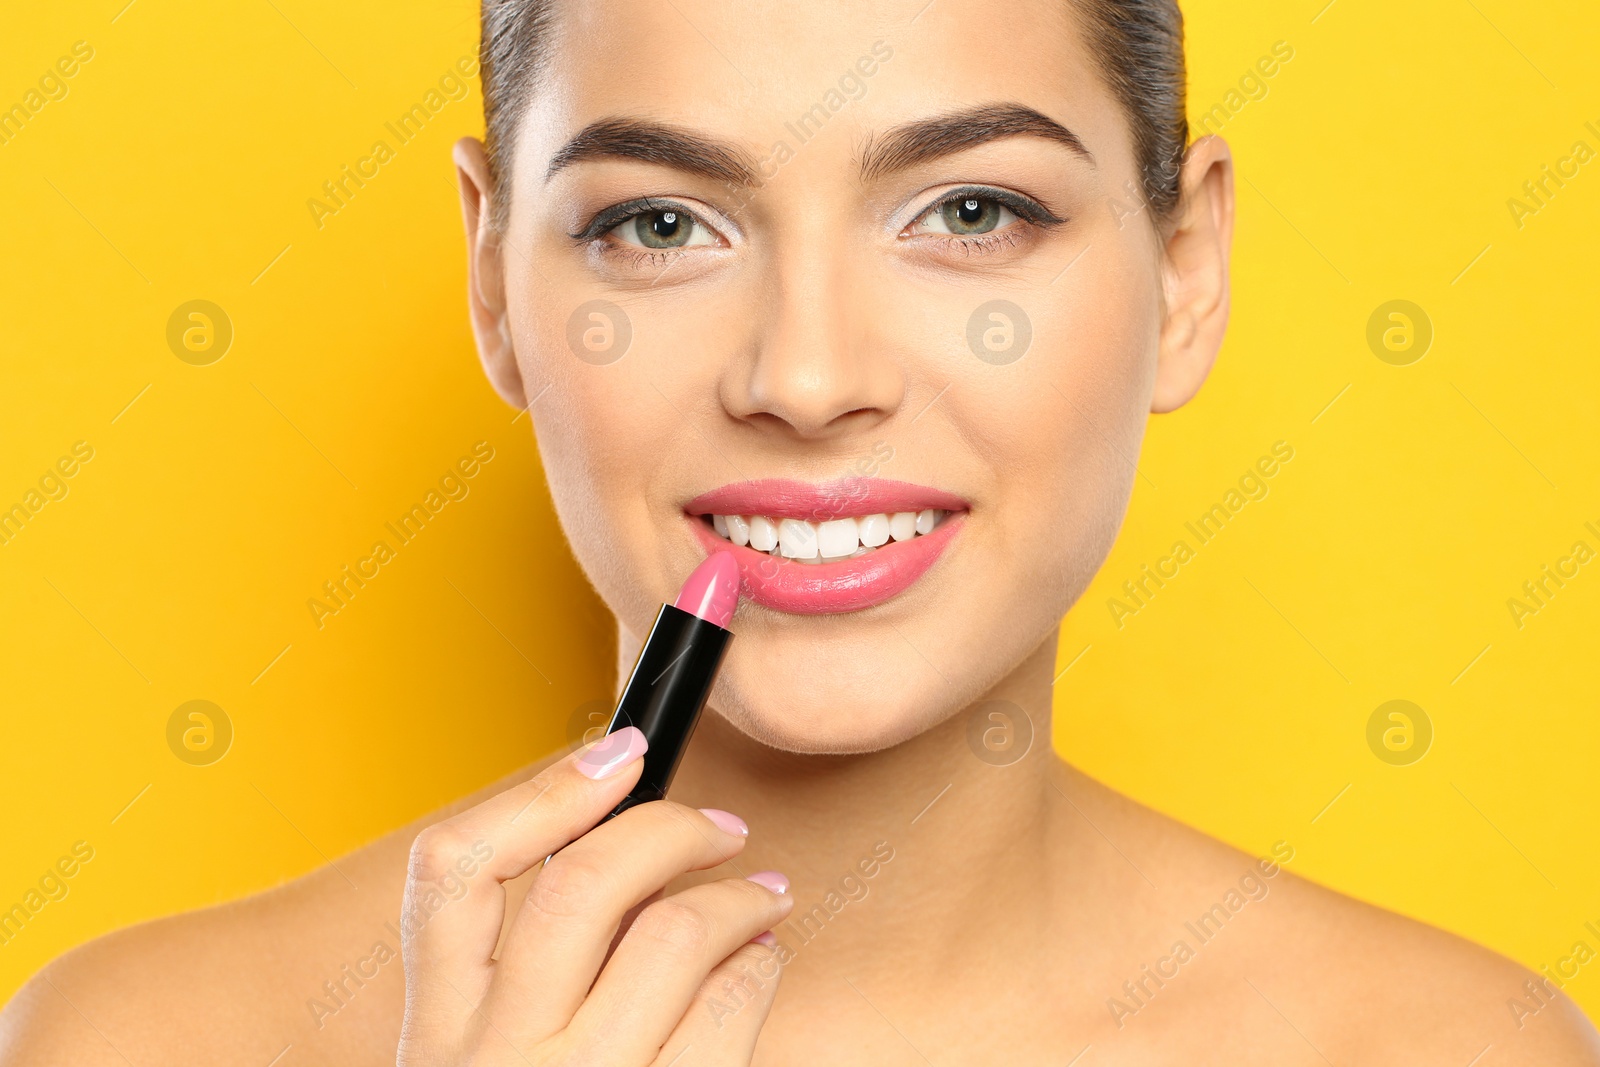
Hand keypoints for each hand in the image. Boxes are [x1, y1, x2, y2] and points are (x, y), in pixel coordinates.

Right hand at [397, 727, 791, 1064]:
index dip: (543, 794)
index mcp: (439, 1036)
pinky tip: (762, 964)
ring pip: (674, 936)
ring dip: (737, 896)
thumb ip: (520, 981)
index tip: (618, 752)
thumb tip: (623, 848)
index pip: (451, 873)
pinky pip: (732, 1010)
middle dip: (668, 829)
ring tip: (761, 897)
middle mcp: (496, 1061)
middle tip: (720, 827)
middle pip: (584, 886)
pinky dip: (760, 966)